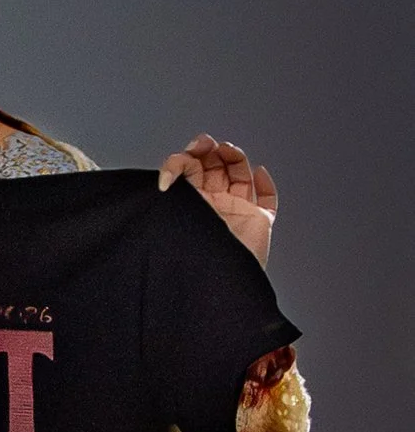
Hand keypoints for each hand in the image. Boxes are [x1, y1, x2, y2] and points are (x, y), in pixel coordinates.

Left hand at [160, 133, 277, 266]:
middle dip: (209, 150)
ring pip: (240, 176)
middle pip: (214, 168)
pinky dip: (265, 183)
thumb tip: (163, 179)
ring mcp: (237, 212)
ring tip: (228, 150)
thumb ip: (172, 201)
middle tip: (205, 143)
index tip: (181, 159)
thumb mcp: (173, 222)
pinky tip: (259, 172)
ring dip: (235, 158)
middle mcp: (212, 206)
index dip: (183, 159)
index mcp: (188, 205)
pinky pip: (267, 198)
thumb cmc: (188, 261)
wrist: (214, 288)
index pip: (188, 172)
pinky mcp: (259, 222)